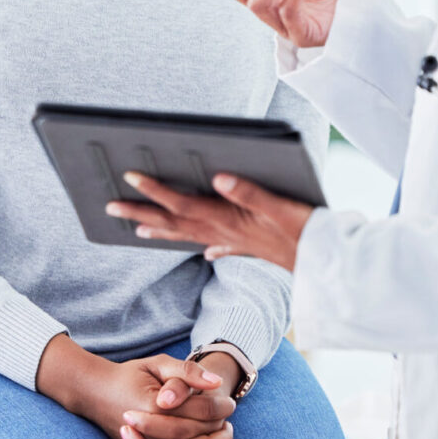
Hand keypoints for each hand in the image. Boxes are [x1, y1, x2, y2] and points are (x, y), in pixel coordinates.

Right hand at [36, 337, 234, 438]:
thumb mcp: (159, 364)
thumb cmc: (131, 376)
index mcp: (154, 405)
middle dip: (220, 435)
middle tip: (229, 424)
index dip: (220, 408)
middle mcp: (148, 434)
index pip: (200, 413)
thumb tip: (216, 383)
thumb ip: (188, 370)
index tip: (230, 403)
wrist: (96, 393)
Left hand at [107, 171, 314, 271]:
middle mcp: (224, 231)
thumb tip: (218, 177)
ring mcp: (235, 240)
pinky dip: (208, 246)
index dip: (154, 190)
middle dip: (142, 212)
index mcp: (227, 218)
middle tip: (111, 206)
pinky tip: (206, 251)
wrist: (326, 260)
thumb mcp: (279, 205)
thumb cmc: (304, 230)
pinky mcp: (251, 246)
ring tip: (139, 229)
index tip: (129, 177)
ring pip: (190, 235)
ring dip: (162, 230)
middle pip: (174, 221)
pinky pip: (220, 247)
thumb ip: (249, 191)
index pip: (182, 203)